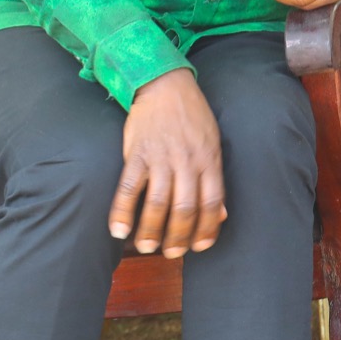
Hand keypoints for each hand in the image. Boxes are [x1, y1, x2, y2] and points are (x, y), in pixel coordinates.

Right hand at [109, 68, 224, 258]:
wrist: (165, 85)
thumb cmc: (193, 117)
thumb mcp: (213, 144)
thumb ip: (214, 179)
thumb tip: (222, 214)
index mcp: (210, 160)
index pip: (212, 203)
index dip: (206, 229)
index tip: (199, 248)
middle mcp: (187, 161)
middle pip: (185, 208)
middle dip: (178, 236)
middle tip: (171, 254)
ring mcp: (161, 158)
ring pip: (158, 203)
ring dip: (150, 230)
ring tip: (146, 247)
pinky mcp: (137, 153)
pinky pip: (129, 188)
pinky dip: (122, 212)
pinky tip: (118, 231)